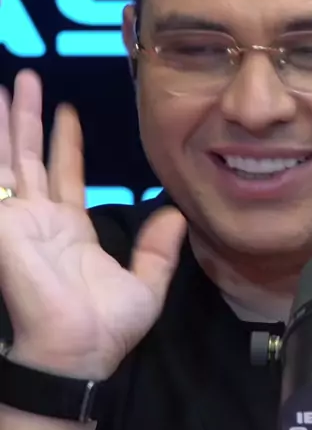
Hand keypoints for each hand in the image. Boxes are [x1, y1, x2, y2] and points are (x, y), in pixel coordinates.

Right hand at [0, 70, 185, 380]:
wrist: (79, 351)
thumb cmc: (107, 327)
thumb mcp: (145, 283)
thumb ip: (158, 250)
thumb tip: (176, 215)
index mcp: (69, 228)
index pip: (64, 173)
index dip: (65, 141)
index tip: (67, 111)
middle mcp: (39, 218)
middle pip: (30, 155)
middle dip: (26, 117)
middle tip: (26, 78)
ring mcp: (17, 219)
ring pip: (8, 158)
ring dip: (7, 121)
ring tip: (8, 83)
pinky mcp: (4, 225)